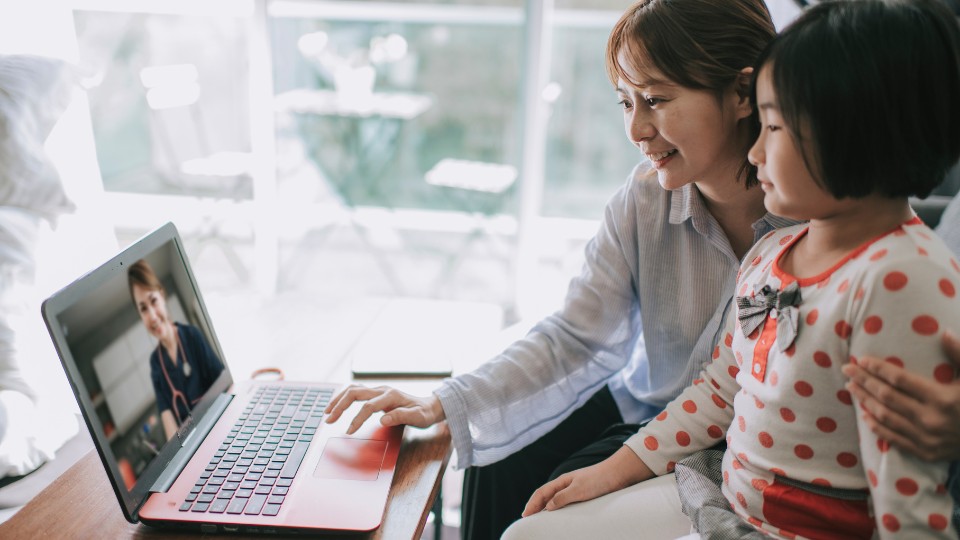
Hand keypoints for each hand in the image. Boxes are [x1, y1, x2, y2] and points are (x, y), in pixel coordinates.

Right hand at [323, 384, 445, 434]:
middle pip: (355, 393)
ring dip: (338, 400)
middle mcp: (382, 390)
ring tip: (327, 412)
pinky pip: (356, 392)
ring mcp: (378, 390)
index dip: (357, 419)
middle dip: (340, 405)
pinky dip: (344, 398)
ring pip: (353, 390)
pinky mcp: (375, 394)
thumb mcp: (418, 418)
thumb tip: (383, 419)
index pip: (368, 406)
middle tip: (329, 420)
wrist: (429, 406)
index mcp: (391, 396)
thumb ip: (401, 417)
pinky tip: (337, 406)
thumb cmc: (423, 414)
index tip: (349, 431)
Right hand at [522, 446, 653, 516]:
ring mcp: (575, 489)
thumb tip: (547, 507)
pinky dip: (558, 509)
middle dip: (535, 506)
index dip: (532, 504)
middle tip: (528, 518)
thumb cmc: (599, 480)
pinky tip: (560, 515)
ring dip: (545, 507)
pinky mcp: (584, 494)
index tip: (525, 515)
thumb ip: (562, 498)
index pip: (541, 493)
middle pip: (546, 496)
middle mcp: (566, 484)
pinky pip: (565, 502)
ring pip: (555, 499)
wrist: (618, 474)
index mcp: (562, 481)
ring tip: (540, 518)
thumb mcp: (579, 490)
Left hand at [842, 331, 959, 460]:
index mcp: (943, 398)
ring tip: (851, 388)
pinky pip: (893, 439)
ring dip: (865, 401)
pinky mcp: (925, 453)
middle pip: (886, 397)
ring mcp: (927, 439)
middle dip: (864, 381)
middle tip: (847, 369)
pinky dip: (876, 426)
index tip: (861, 359)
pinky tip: (865, 415)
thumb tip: (944, 332)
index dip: (878, 368)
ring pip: (885, 417)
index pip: (900, 380)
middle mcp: (931, 420)